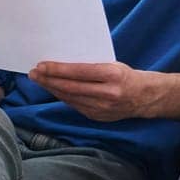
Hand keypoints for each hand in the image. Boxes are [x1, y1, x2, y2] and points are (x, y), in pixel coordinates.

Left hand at [27, 61, 156, 121]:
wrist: (146, 97)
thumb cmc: (125, 75)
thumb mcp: (112, 64)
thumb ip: (89, 65)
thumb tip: (60, 62)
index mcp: (113, 75)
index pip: (79, 72)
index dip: (57, 70)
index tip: (41, 65)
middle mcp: (108, 93)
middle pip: (71, 87)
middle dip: (48, 80)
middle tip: (33, 73)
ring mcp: (103, 108)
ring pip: (70, 98)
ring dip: (52, 89)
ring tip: (38, 80)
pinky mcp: (98, 117)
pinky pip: (74, 106)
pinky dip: (62, 97)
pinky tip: (53, 89)